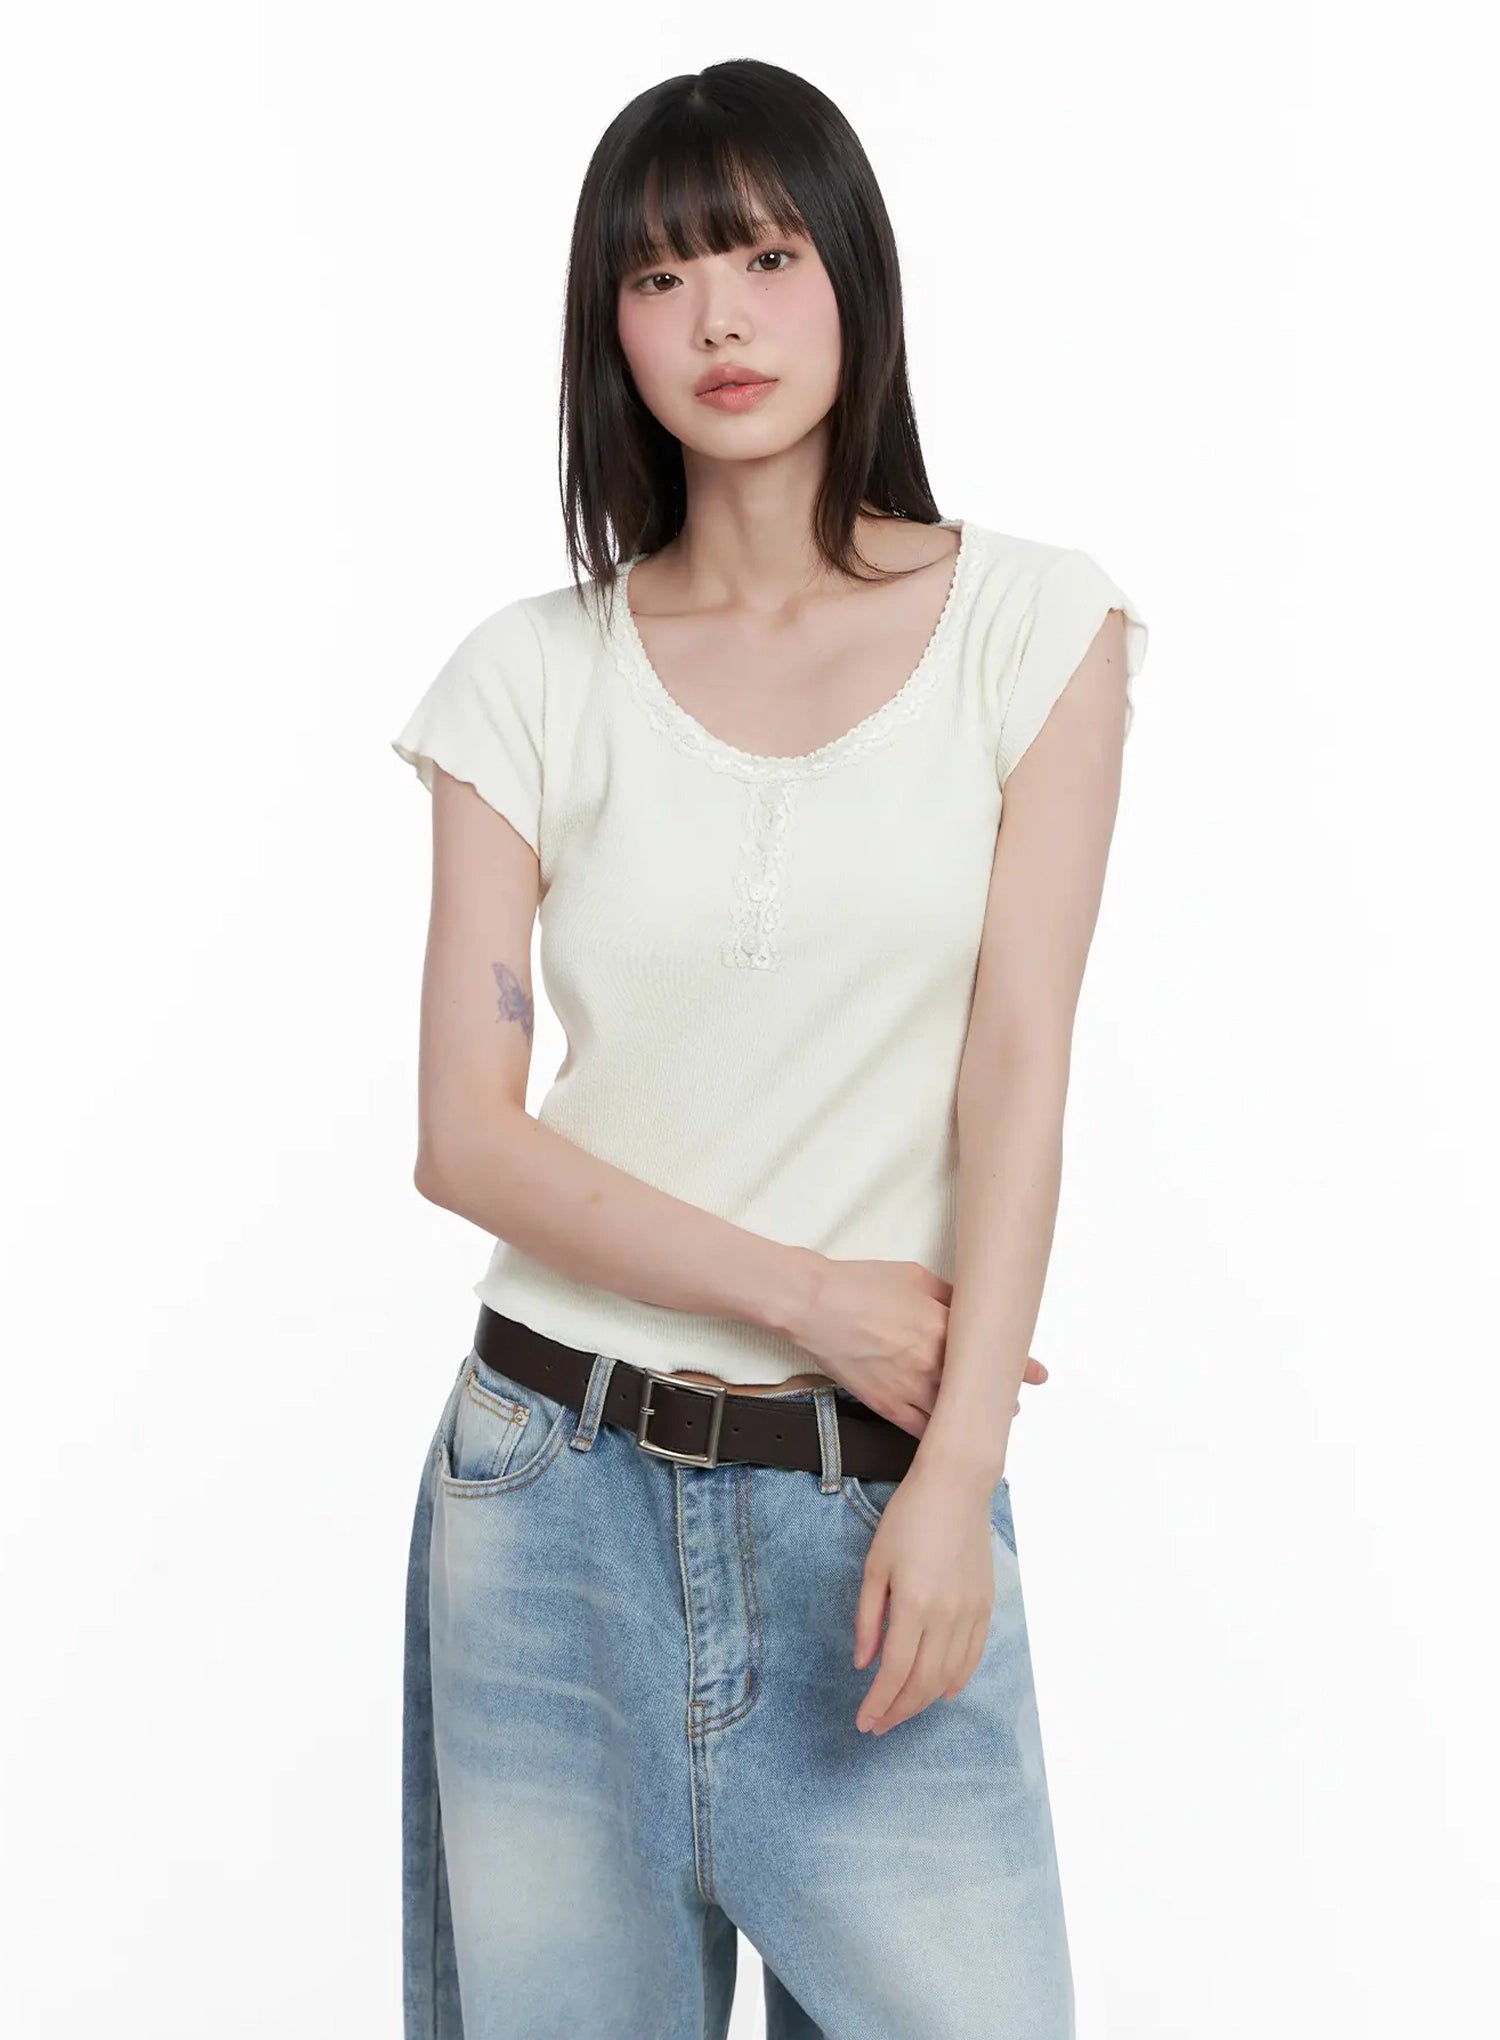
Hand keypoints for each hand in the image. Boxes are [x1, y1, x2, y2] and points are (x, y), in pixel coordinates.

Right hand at [784, 1252, 1047, 1435]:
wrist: (816, 1306)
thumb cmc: (862, 1285)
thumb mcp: (916, 1277)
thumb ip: (948, 1297)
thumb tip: (969, 1309)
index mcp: (942, 1328)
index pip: (990, 1352)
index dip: (1019, 1367)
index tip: (1038, 1375)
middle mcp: (932, 1363)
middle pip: (978, 1390)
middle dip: (998, 1396)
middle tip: (1012, 1400)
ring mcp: (910, 1389)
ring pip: (955, 1416)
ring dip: (972, 1419)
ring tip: (985, 1420)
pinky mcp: (888, 1406)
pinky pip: (923, 1431)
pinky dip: (941, 1435)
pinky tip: (950, 1436)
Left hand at [851, 1460, 996, 1734]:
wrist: (956, 1488)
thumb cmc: (908, 1519)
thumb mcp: (875, 1565)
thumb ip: (868, 1618)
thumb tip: (863, 1663)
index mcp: (914, 1604)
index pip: (894, 1672)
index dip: (878, 1704)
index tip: (864, 1723)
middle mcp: (946, 1615)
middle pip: (923, 1682)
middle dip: (899, 1711)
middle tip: (879, 1725)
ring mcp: (970, 1612)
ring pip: (949, 1676)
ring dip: (924, 1701)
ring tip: (903, 1711)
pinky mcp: (985, 1606)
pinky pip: (973, 1656)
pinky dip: (958, 1680)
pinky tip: (943, 1692)